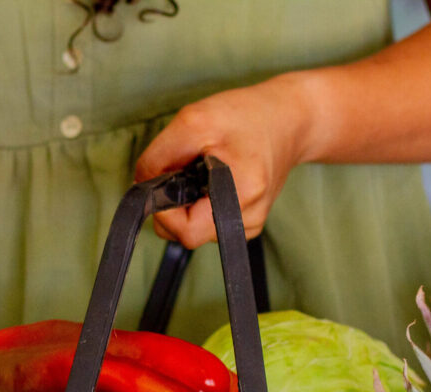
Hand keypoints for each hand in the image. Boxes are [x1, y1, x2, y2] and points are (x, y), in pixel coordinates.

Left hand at [134, 74, 306, 248]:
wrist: (289, 120)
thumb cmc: (245, 115)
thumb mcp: (194, 120)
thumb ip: (159, 157)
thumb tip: (141, 186)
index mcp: (241, 195)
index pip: (187, 233)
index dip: (164, 213)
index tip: (161, 184)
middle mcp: (249, 220)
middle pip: (188, 236)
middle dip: (172, 208)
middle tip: (180, 171)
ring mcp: (250, 225)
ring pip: (195, 231)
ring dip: (185, 205)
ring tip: (201, 171)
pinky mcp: (247, 223)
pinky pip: (207, 225)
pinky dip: (199, 205)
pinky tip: (211, 181)